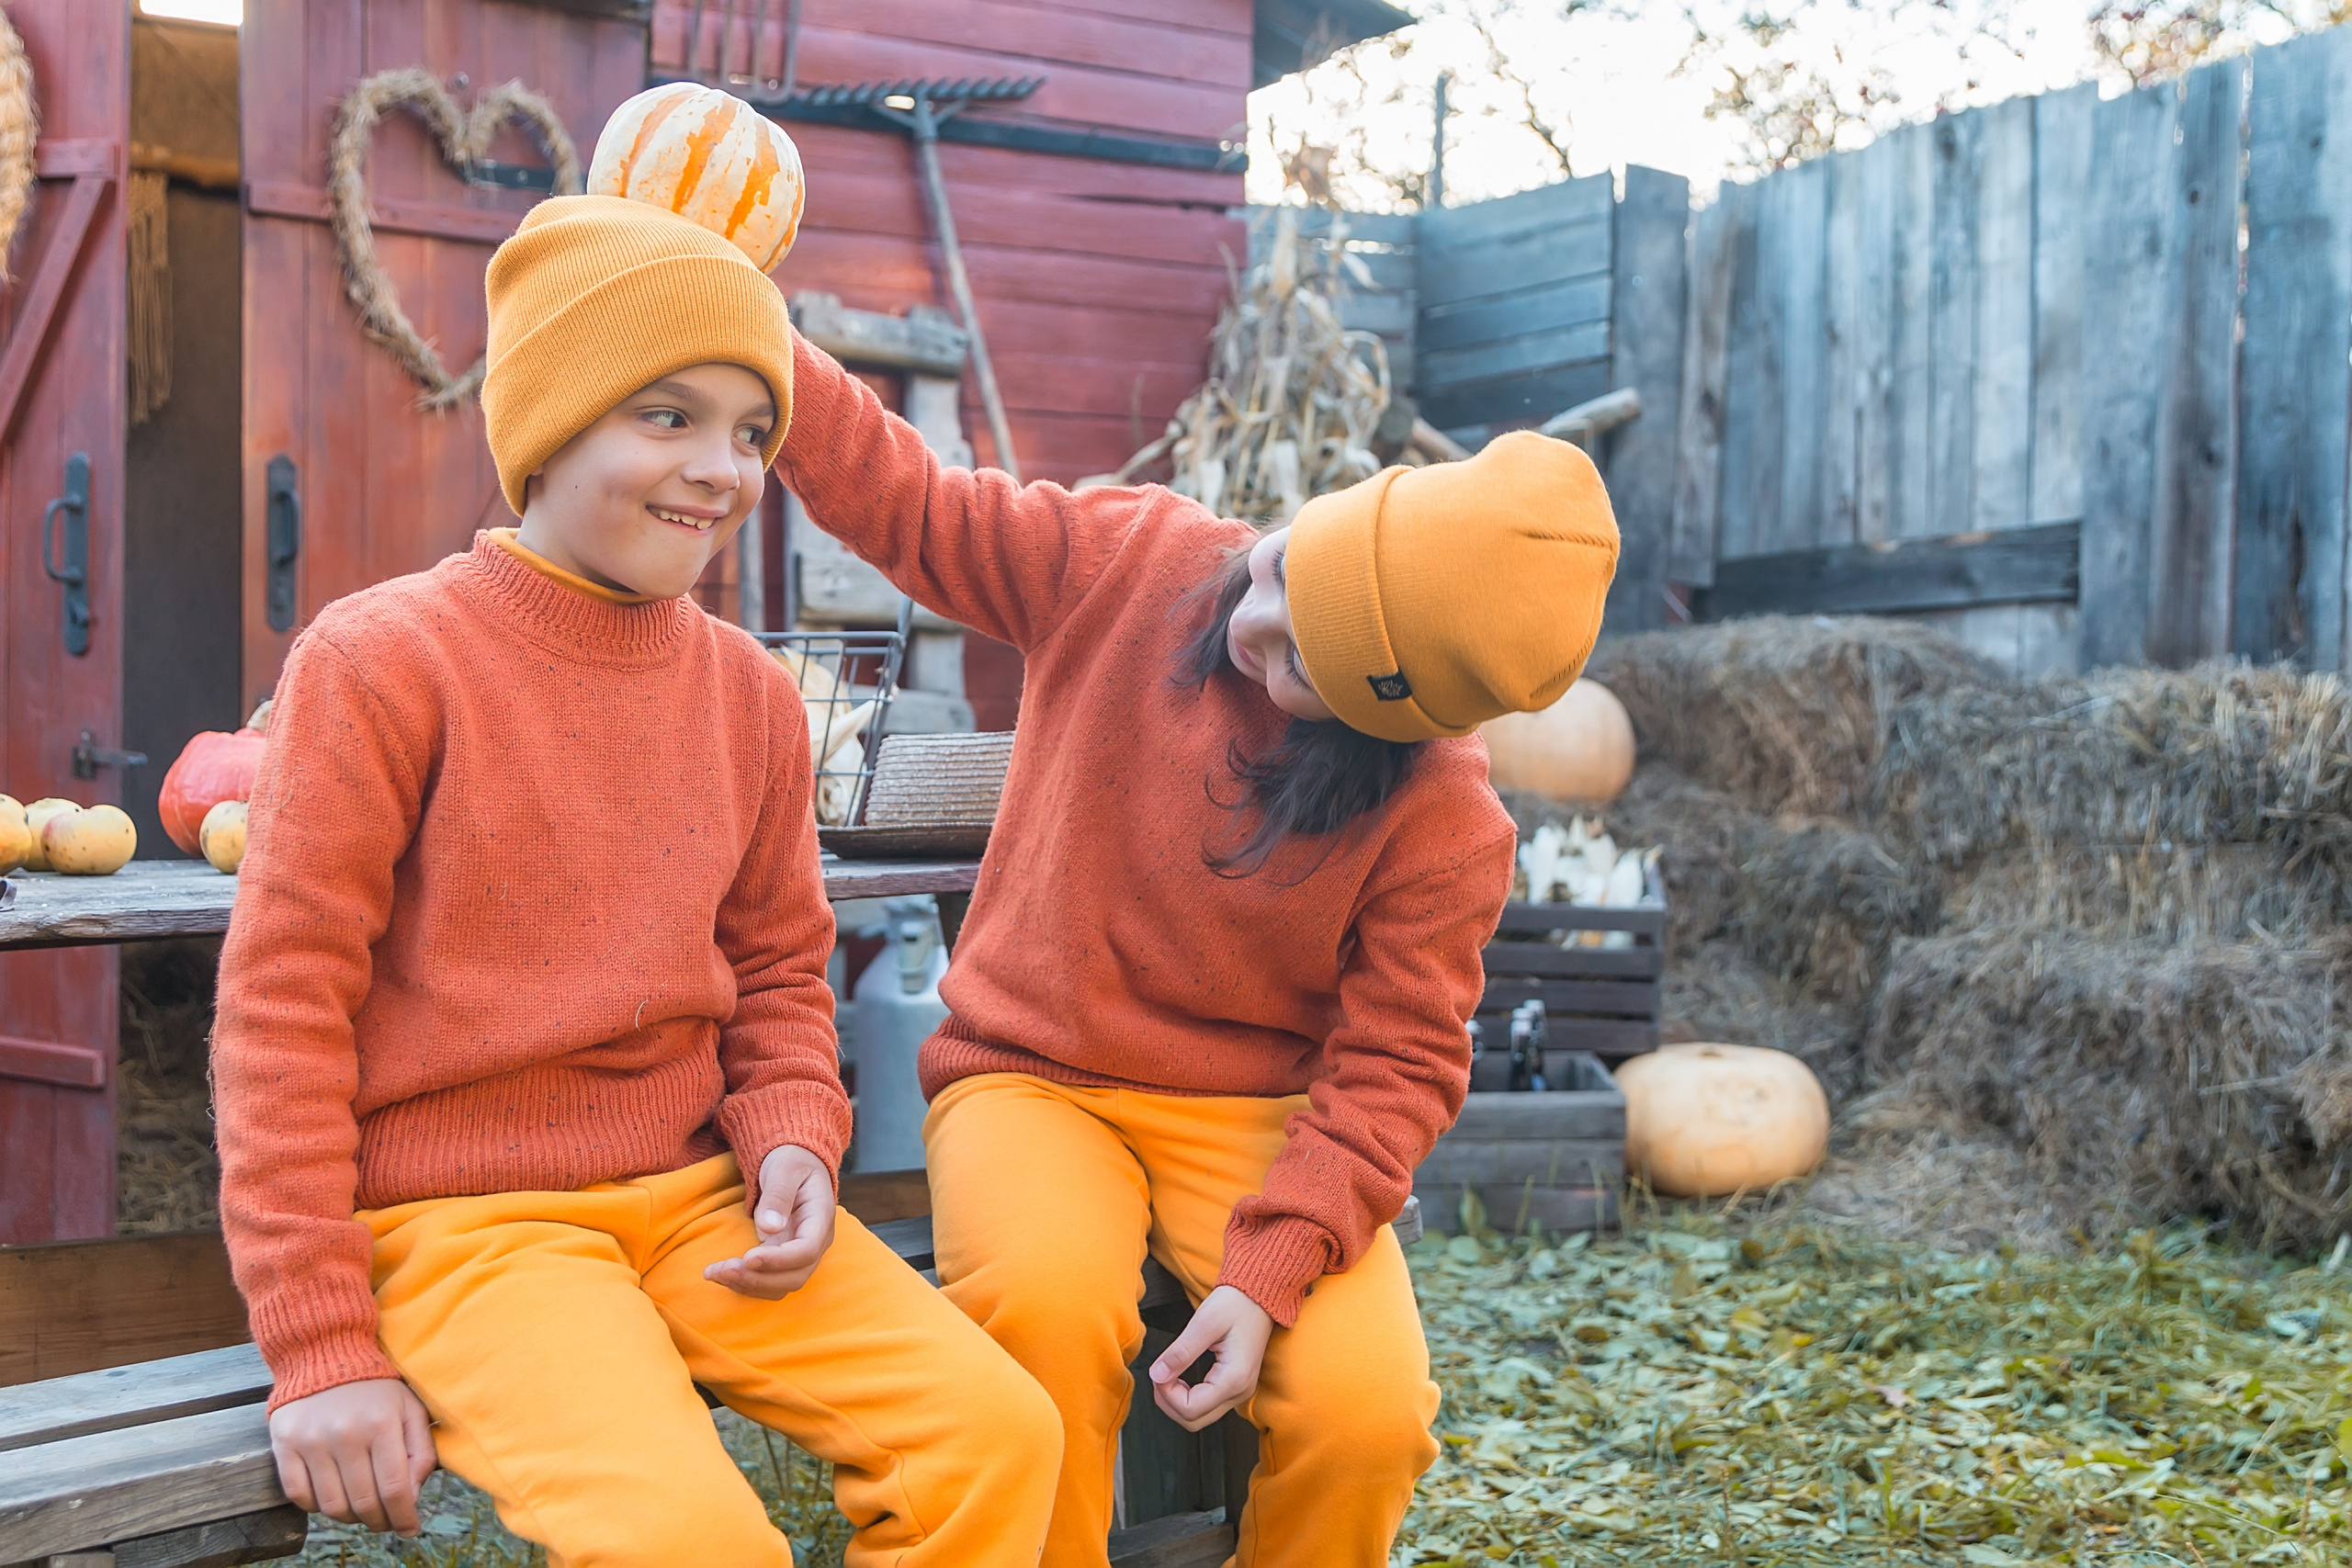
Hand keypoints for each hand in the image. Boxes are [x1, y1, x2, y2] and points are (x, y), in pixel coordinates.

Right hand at [268, 1377, 436, 1535]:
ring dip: (350, 1518)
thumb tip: (411, 1498)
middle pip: (364, 1503)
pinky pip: (299, 1495)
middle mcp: (346, 1434)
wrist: (324, 1354)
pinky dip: (317, 1507)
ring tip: (361, 1509)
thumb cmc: (376, 1389)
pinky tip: (332, 1497)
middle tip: (386, 1522)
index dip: (404, 1518)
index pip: (395, 1489)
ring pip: (332, 1506)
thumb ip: (420, 1452)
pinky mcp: (285, 1444)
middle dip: (381, 1522)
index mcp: (382, 1424)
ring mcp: (312, 1441)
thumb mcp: (410, 1409)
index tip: (410, 1529)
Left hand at [705, 1144, 836, 1297]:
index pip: (806, 1251)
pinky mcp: (783, 1259)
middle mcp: (816, 1242)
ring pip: (781, 1286)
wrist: (795, 1164)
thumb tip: (770, 1227)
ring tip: (714, 1272)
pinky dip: (745, 1283)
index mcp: (821, 1218)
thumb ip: (779, 1194)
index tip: (748, 1257)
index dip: (778, 1260)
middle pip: (795, 1276)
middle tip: (723, 1269)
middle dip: (757, 1278)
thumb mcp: (784, 1168)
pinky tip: (721, 1274)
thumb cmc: (791, 1162)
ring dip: (748, 1285)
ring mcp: (800, 1254)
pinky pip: (769, 1281)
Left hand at [1148, 1285, 1273, 1432]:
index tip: (1158, 1370)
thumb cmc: (1236, 1304)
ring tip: (1168, 1375)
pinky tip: (1180, 1378)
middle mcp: (1240, 1391)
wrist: (1259, 1296)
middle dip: (1169, 1403)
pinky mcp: (1235, 1386)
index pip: (1191, 1409)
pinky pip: (1207, 1406)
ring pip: (1199, 1417)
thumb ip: (1180, 1352)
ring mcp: (1240, 1391)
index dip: (1167, 1394)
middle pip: (1194, 1421)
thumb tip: (1156, 1375)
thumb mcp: (1205, 1322)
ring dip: (1177, 1402)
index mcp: (1234, 1379)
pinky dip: (1188, 1398)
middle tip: (1159, 1375)